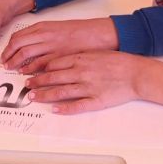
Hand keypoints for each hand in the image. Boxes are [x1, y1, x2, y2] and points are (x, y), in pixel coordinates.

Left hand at [1, 18, 118, 72]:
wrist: (97, 34)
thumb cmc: (79, 32)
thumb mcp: (57, 28)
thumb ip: (42, 35)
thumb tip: (28, 43)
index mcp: (43, 27)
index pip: (18, 36)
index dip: (8, 46)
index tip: (5, 53)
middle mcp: (45, 34)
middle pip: (18, 44)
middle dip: (8, 55)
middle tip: (4, 63)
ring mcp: (51, 45)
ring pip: (25, 54)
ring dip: (16, 63)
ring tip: (12, 70)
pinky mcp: (59, 57)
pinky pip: (39, 64)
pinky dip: (30, 69)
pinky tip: (27, 74)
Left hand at [25, 51, 143, 113]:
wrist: (136, 73)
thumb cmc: (118, 61)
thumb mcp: (96, 53)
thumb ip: (79, 57)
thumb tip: (63, 61)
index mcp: (80, 59)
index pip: (53, 64)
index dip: (40, 69)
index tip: (32, 72)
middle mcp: (80, 73)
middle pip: (53, 78)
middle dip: (37, 82)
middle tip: (27, 85)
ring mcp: (87, 87)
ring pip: (60, 92)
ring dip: (45, 95)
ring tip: (33, 97)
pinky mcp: (95, 101)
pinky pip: (76, 106)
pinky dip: (64, 108)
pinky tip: (55, 110)